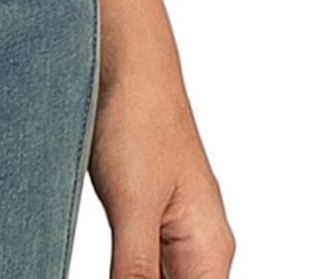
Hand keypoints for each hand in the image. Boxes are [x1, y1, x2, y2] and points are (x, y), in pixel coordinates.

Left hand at [88, 60, 235, 278]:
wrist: (124, 57)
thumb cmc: (138, 117)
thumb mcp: (133, 206)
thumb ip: (136, 270)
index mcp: (209, 250)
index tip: (124, 274)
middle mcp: (198, 245)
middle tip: (115, 263)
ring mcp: (170, 227)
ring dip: (129, 275)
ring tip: (114, 259)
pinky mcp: (142, 211)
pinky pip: (136, 261)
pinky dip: (120, 269)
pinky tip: (105, 261)